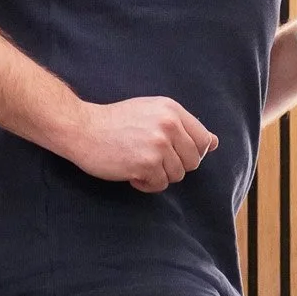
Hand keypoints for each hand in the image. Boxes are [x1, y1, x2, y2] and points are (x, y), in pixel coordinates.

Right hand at [62, 96, 217, 190]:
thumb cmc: (115, 122)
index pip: (204, 140)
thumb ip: (182, 126)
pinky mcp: (146, 163)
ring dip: (158, 175)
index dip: (192, 153)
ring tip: (137, 164)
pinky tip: (130, 172)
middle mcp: (169, 125)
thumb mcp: (152, 112)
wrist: (81, 128)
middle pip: (193, 161)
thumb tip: (214, 143)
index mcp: (172, 110)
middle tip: (151, 160)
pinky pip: (159, 185)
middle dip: (174, 166)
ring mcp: (159, 145)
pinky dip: (145, 184)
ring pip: (177, 175)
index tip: (173, 154)